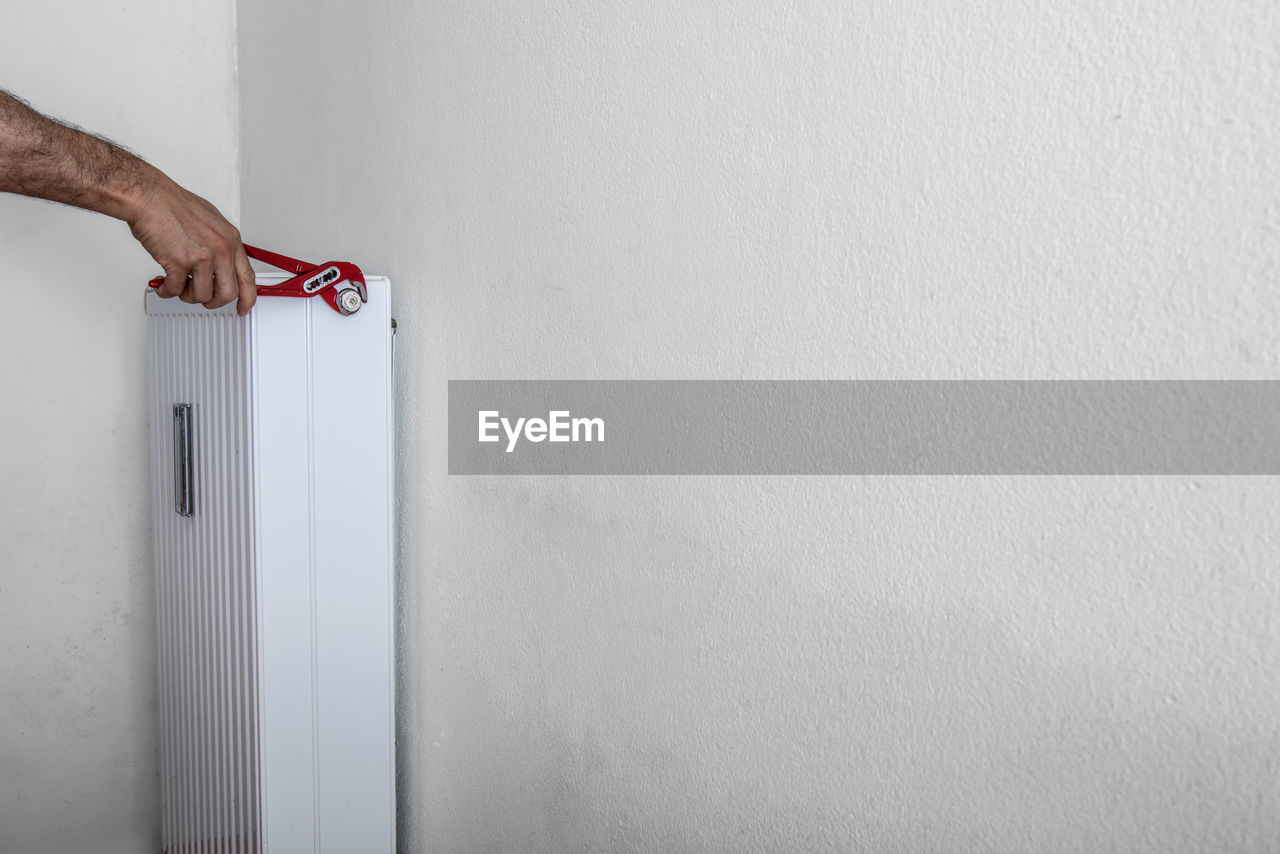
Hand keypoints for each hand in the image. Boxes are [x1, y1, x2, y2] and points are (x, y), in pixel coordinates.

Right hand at [127, 175, 256, 315]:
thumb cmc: (173, 205)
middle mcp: (221, 249)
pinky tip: (163, 284)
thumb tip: (222, 266)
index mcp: (231, 239)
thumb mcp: (211, 221)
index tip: (243, 308)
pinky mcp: (180, 262)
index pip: (247, 277)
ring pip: (202, 295)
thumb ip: (220, 244)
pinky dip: (167, 291)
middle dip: (213, 301)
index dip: (247, 298)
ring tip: (178, 284)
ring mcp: (202, 257)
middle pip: (227, 293)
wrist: (149, 197)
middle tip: (201, 297)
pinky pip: (175, 290)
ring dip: (187, 295)